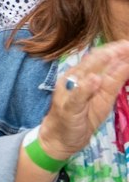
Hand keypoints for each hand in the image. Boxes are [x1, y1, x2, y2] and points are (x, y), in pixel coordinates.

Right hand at [38, 41, 128, 158]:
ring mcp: (68, 92)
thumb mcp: (104, 98)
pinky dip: (85, 88)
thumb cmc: (82, 116)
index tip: (127, 43)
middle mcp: (72, 79)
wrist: (59, 138)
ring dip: (98, 63)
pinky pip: (75, 96)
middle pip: (92, 62)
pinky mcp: (67, 107)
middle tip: (126, 45)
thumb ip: (114, 81)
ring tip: (113, 54)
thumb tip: (127, 63)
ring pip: (82, 75)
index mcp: (82, 75)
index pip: (98, 58)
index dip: (113, 50)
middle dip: (110, 53)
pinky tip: (94, 80)